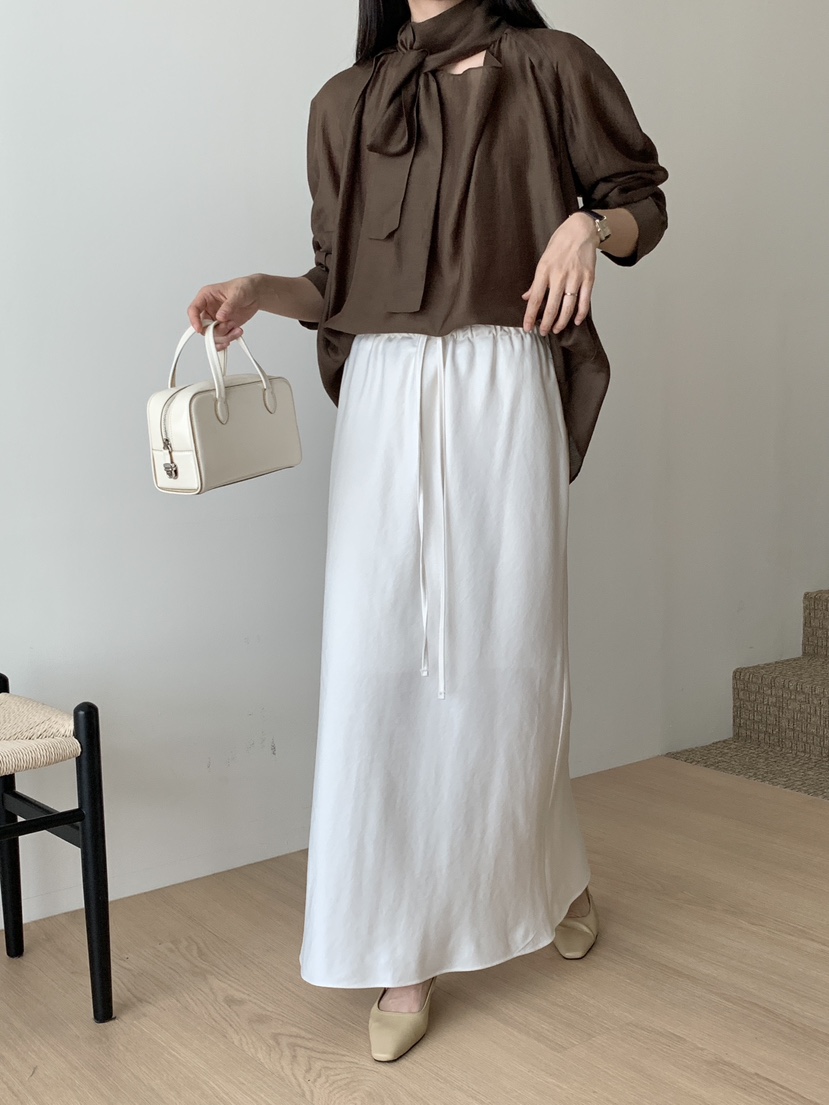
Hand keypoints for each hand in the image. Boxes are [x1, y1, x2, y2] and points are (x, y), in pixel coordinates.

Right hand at [187, 274, 262, 350]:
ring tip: (237, 329)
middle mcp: (209, 309)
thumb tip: (220, 317)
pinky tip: (237, 333)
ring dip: (225, 336)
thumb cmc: (244, 287)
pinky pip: (222, 338)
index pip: (194, 310)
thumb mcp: (237, 294)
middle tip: (229, 326)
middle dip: (216, 331)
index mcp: (206, 297)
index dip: (194, 320)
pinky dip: (229, 339)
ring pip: (213, 335)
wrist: (256, 295)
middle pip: (203, 327)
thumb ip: (228, 306)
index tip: (199, 328)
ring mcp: (216, 319)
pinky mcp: (225, 327)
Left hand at [521, 213, 597, 335]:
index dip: (530, 316)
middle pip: (551, 307)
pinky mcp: (589, 278)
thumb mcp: (543, 260)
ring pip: (568, 307)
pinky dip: (581, 313)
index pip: (534, 299)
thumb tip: (527, 297)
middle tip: (543, 332)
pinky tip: (576, 321)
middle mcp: (559, 276)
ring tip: (557, 329)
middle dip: (546, 323)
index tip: (527, 328)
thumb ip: (536, 281)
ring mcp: (575, 278)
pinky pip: (585, 301)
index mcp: (544, 271)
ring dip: (562, 322)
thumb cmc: (560, 244)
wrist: (581, 230)